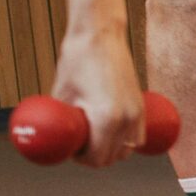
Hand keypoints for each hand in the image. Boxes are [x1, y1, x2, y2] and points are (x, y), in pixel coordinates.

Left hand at [54, 24, 144, 167]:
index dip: (82, 159)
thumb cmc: (76, 60)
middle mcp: (127, 120)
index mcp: (106, 119)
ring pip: (128, 150)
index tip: (72, 151)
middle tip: (80, 144)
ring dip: (112, 150)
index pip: (98, 158)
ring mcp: (137, 114)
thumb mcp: (62, 95)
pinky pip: (136, 137)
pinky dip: (124, 140)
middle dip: (96, 156)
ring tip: (95, 137)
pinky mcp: (141, 107)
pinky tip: (110, 132)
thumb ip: (63, 122)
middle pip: (114, 157)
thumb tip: (55, 140)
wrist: (100, 35)